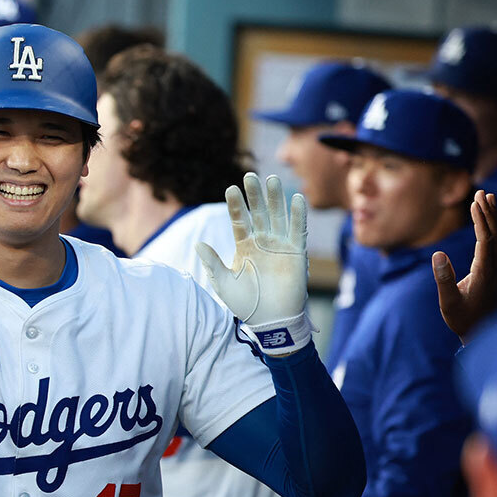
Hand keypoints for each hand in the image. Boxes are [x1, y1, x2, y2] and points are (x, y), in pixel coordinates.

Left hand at [197, 173, 312, 354]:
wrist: (270, 321)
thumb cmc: (246, 304)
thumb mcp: (224, 283)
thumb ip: (212, 263)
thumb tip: (197, 244)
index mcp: (245, 247)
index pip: (239, 221)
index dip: (236, 206)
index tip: (230, 189)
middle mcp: (263, 242)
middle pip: (259, 213)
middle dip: (254, 195)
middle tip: (250, 175)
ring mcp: (280, 246)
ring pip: (278, 217)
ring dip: (275, 198)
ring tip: (271, 179)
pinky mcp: (296, 253)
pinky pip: (298, 230)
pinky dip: (298, 215)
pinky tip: (296, 198)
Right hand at [432, 190, 496, 343]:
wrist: (482, 336)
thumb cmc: (462, 320)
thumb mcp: (448, 302)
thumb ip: (443, 278)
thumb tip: (438, 253)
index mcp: (484, 273)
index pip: (485, 240)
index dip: (481, 220)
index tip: (474, 202)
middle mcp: (495, 269)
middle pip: (495, 234)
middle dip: (489, 213)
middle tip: (482, 192)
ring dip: (493, 218)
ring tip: (487, 199)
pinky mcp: (494, 273)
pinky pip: (496, 245)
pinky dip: (492, 230)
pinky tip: (487, 224)